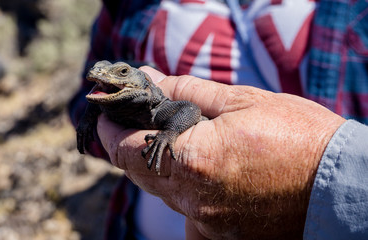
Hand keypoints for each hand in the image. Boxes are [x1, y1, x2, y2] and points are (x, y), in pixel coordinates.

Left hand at [97, 67, 344, 238]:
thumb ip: (185, 92)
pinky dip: (186, 190)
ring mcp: (205, 221)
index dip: (109, 128)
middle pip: (136, 171)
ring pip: (161, 191)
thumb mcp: (241, 101)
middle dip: (132, 144)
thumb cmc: (297, 137)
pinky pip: (186, 212)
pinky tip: (207, 175)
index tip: (109, 113)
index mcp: (191, 159)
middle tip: (141, 121)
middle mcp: (191, 198)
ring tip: (183, 143)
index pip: (123, 148)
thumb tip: (150, 79)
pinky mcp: (219, 234)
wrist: (341, 187)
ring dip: (160, 165)